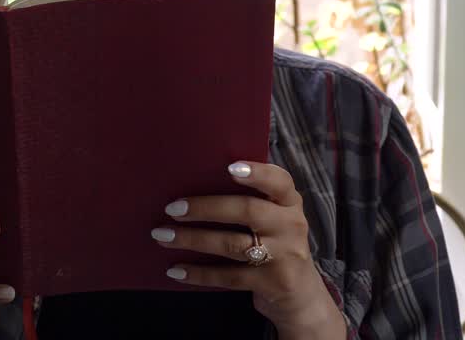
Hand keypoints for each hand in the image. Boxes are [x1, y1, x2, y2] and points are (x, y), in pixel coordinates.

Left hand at [152, 161, 347, 338]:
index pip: (279, 181)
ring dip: (193, 239)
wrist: (301, 295)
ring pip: (232, 244)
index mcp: (289, 203)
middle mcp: (291, 226)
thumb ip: (254, 200)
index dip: (257, 173)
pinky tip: (175, 269)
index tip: (229, 168)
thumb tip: (199, 179)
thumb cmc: (277, 245)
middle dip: (206, 208)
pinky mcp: (271, 283)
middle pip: (247, 211)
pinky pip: (229, 277)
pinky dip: (199, 273)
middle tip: (172, 208)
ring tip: (163, 235)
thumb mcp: (276, 219)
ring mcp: (284, 256)